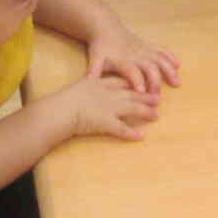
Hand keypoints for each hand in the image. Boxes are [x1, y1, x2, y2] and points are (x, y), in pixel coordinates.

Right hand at [43, 70, 160, 141]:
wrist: (58, 111)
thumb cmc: (62, 101)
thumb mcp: (77, 88)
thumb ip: (86, 87)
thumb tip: (89, 87)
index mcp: (99, 84)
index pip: (121, 81)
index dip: (134, 83)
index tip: (143, 84)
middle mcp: (107, 94)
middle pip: (132, 93)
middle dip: (146, 96)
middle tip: (159, 99)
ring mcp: (108, 108)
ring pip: (132, 108)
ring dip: (146, 112)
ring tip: (156, 116)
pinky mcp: (106, 123)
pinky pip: (122, 129)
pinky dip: (132, 134)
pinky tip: (141, 136)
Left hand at [85, 22, 181, 93]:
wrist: (105, 27)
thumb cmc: (100, 47)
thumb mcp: (95, 60)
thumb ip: (93, 73)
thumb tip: (87, 85)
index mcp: (122, 60)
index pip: (132, 71)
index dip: (137, 81)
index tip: (142, 92)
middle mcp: (136, 54)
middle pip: (150, 67)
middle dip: (155, 82)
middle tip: (157, 96)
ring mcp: (144, 49)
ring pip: (160, 59)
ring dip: (169, 71)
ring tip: (176, 83)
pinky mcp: (148, 46)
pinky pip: (162, 51)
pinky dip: (170, 57)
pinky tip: (178, 65)